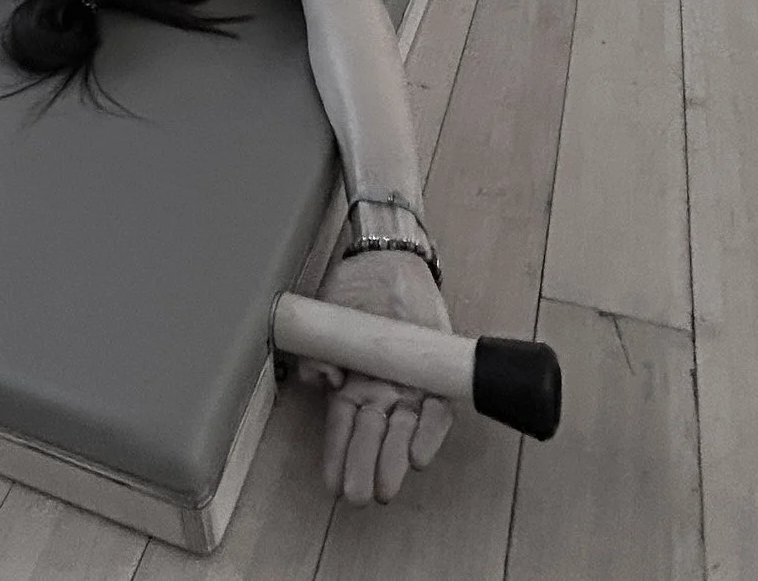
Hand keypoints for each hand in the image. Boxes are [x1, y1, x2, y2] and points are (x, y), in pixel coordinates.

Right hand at [307, 249, 455, 503]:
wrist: (390, 260)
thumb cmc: (354, 290)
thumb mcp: (326, 316)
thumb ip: (318, 349)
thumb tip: (322, 376)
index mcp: (351, 382)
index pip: (343, 427)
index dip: (337, 455)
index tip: (333, 484)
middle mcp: (381, 390)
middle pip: (372, 435)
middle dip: (364, 467)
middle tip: (359, 496)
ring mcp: (411, 384)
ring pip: (403, 430)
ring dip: (393, 461)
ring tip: (385, 489)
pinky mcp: (439, 374)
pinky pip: (437, 410)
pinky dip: (429, 434)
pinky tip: (417, 458)